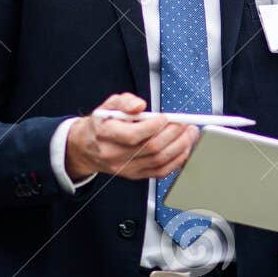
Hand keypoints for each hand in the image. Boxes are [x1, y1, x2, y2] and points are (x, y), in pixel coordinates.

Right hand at [65, 93, 198, 180]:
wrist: (88, 147)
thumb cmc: (102, 124)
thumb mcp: (109, 105)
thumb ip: (124, 101)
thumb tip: (139, 105)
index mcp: (105, 134)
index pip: (133, 135)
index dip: (154, 126)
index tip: (166, 117)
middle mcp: (114, 154)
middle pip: (150, 149)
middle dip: (174, 135)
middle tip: (186, 125)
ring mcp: (125, 167)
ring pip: (158, 161)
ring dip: (180, 147)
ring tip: (189, 135)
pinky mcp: (135, 175)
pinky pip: (160, 172)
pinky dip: (176, 161)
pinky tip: (184, 149)